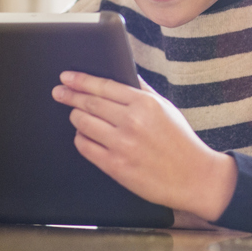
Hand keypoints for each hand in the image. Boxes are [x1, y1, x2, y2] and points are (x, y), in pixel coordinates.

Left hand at [52, 71, 236, 220]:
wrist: (193, 176)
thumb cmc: (180, 141)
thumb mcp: (166, 107)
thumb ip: (143, 90)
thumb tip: (124, 74)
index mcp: (145, 104)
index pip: (104, 86)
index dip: (81, 80)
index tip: (67, 77)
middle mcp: (132, 122)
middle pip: (89, 103)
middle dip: (69, 96)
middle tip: (58, 92)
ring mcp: (122, 145)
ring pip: (83, 124)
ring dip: (75, 117)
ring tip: (75, 115)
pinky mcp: (115, 166)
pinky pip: (85, 147)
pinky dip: (81, 139)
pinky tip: (84, 136)